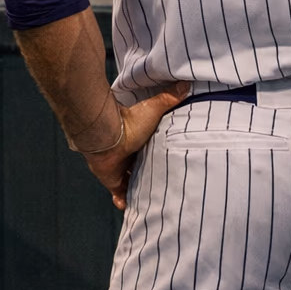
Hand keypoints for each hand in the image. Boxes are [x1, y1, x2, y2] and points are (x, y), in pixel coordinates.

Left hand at [82, 86, 187, 209]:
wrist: (105, 134)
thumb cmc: (128, 121)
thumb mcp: (153, 110)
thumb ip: (168, 98)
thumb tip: (185, 83)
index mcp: (138, 139)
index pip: (149, 151)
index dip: (156, 158)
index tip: (167, 166)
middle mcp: (128, 153)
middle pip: (140, 168)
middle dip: (148, 177)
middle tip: (162, 188)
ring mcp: (118, 166)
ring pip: (129, 182)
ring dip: (137, 191)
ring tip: (150, 203)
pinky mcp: (110, 179)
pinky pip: (118, 193)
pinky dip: (123, 200)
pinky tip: (128, 206)